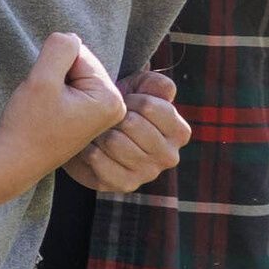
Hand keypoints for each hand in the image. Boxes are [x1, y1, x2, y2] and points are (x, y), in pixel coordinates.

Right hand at [0, 31, 130, 176]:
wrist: (14, 162)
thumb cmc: (27, 125)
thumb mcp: (42, 79)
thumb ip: (59, 48)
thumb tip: (69, 37)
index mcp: (111, 98)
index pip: (79, 54)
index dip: (53, 66)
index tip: (46, 96)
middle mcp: (115, 106)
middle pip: (80, 63)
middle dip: (56, 74)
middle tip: (44, 103)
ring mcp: (103, 113)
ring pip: (73, 74)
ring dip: (53, 83)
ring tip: (45, 109)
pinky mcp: (89, 117)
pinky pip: (71, 88)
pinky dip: (54, 94)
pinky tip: (48, 114)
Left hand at [63, 67, 192, 192]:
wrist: (94, 133)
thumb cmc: (122, 107)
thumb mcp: (139, 87)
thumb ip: (154, 83)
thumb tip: (165, 90)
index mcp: (179, 132)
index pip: (149, 106)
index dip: (128, 99)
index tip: (124, 102)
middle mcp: (169, 156)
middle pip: (131, 124)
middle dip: (113, 116)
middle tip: (108, 118)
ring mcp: (148, 173)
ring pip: (114, 142)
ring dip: (99, 132)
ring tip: (100, 131)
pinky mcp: (124, 185)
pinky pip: (99, 161)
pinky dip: (89, 150)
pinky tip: (92, 147)